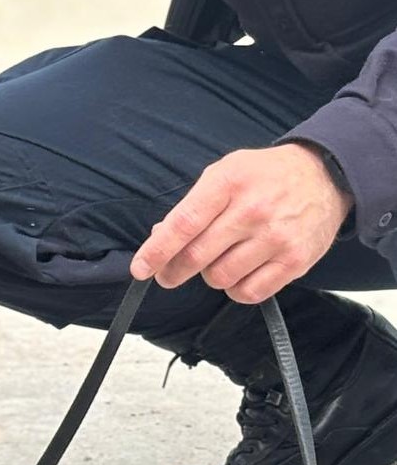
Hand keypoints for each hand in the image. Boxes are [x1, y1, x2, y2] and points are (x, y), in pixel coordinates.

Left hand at [130, 144, 352, 304]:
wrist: (324, 176)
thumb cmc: (265, 175)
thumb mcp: (225, 172)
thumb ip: (193, 205)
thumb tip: (160, 238)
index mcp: (228, 182)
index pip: (184, 223)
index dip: (157, 250)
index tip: (141, 268)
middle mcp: (252, 210)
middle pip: (197, 256)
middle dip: (174, 271)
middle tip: (167, 274)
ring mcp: (276, 237)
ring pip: (220, 278)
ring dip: (210, 276)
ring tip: (217, 260)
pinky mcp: (295, 261)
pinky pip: (250, 293)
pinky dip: (236, 289)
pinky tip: (239, 273)